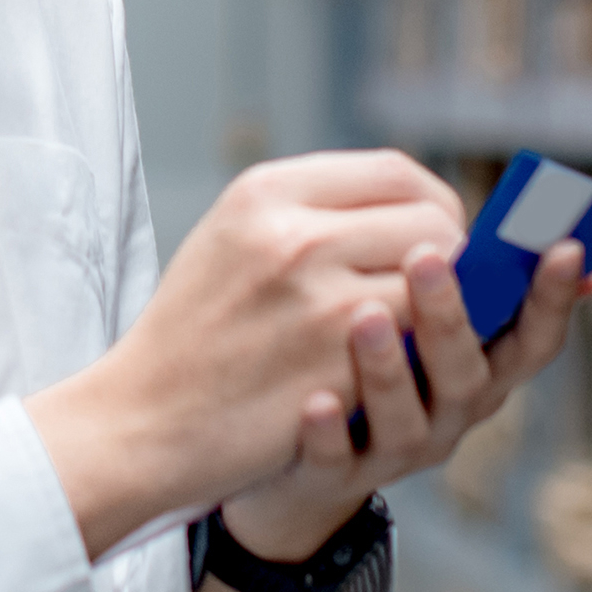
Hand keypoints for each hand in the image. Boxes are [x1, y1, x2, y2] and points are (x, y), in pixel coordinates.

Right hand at [25, 151, 465, 556]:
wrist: (141, 418)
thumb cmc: (194, 331)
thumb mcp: (233, 237)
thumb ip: (314, 211)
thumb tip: (413, 209)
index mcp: (269, 192)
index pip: (398, 172)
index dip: (435, 204)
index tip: (436, 236)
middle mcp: (296, 237)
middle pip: (433, 226)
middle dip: (450, 263)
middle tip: (429, 296)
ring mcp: (322, 303)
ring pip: (437, 289)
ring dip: (436, 315)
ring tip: (411, 331)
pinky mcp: (340, 368)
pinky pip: (417, 348)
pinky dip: (412, 359)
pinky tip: (382, 371)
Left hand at [219, 237, 591, 563]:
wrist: (310, 454)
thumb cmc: (389, 359)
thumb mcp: (439, 324)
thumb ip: (487, 283)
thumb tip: (578, 242)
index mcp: (484, 371)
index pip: (534, 339)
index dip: (553, 299)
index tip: (564, 247)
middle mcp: (451, 416)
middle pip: (465, 376)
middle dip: (450, 319)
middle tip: (425, 258)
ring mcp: (397, 451)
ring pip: (405, 421)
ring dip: (389, 371)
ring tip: (364, 316)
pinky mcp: (336, 476)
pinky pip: (336, 461)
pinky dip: (329, 434)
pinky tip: (315, 401)